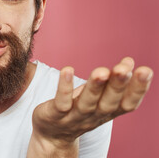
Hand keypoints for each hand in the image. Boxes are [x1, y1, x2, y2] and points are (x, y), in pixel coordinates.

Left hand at [27, 57, 152, 156]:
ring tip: (101, 71)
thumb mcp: (97, 96)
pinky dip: (64, 87)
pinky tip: (67, 70)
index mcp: (107, 112)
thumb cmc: (78, 109)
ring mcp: (73, 117)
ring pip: (86, 103)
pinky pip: (61, 102)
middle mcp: (93, 116)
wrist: (52, 136)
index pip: (127, 104)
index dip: (137, 90)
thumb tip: (129, 61)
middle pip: (108, 103)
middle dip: (117, 86)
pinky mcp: (55, 114)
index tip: (145, 71)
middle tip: (124, 69)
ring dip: (94, 87)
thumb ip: (112, 81)